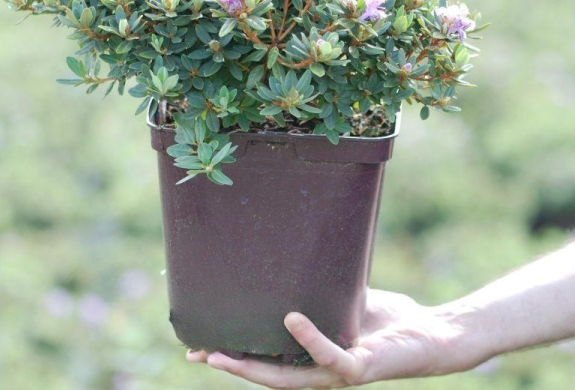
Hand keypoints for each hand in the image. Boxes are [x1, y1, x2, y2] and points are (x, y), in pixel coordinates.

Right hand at [186, 289, 486, 388]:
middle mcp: (319, 370)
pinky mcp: (359, 368)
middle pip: (266, 374)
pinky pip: (330, 355)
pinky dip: (310, 338)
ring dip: (252, 367)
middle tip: (196, 351)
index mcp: (311, 355)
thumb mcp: (344, 298)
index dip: (234, 353)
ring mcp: (337, 372)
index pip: (265, 358)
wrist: (431, 334)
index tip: (201, 340)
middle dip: (231, 364)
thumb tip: (295, 250)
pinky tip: (291, 319)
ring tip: (220, 354)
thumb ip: (321, 286)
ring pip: (287, 377)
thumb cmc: (387, 318)